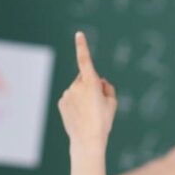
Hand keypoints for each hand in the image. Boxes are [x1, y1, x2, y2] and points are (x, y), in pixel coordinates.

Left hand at [58, 32, 115, 174]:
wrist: (87, 139)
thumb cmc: (103, 121)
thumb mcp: (112, 102)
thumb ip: (107, 87)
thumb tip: (99, 81)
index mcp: (90, 82)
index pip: (85, 60)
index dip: (82, 46)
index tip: (78, 35)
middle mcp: (76, 85)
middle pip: (84, 78)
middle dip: (90, 84)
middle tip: (97, 103)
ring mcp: (67, 94)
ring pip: (77, 89)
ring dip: (82, 95)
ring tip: (88, 112)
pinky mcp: (61, 102)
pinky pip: (70, 98)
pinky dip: (75, 102)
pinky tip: (80, 115)